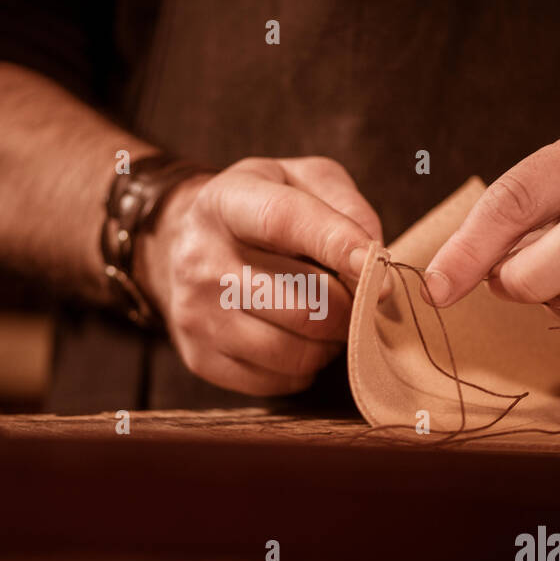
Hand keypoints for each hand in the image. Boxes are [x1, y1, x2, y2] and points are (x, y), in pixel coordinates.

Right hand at [136, 156, 382, 393]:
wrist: (184, 244)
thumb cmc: (260, 211)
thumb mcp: (300, 180)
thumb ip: (344, 205)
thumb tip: (371, 263)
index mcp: (227, 202)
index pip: (283, 221)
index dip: (336, 243)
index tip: (375, 263)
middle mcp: (201, 259)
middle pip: (303, 302)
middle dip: (349, 305)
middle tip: (357, 297)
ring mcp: (197, 314)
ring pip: (295, 351)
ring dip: (331, 342)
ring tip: (330, 319)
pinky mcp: (201, 358)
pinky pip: (279, 380)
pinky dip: (306, 367)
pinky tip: (300, 340)